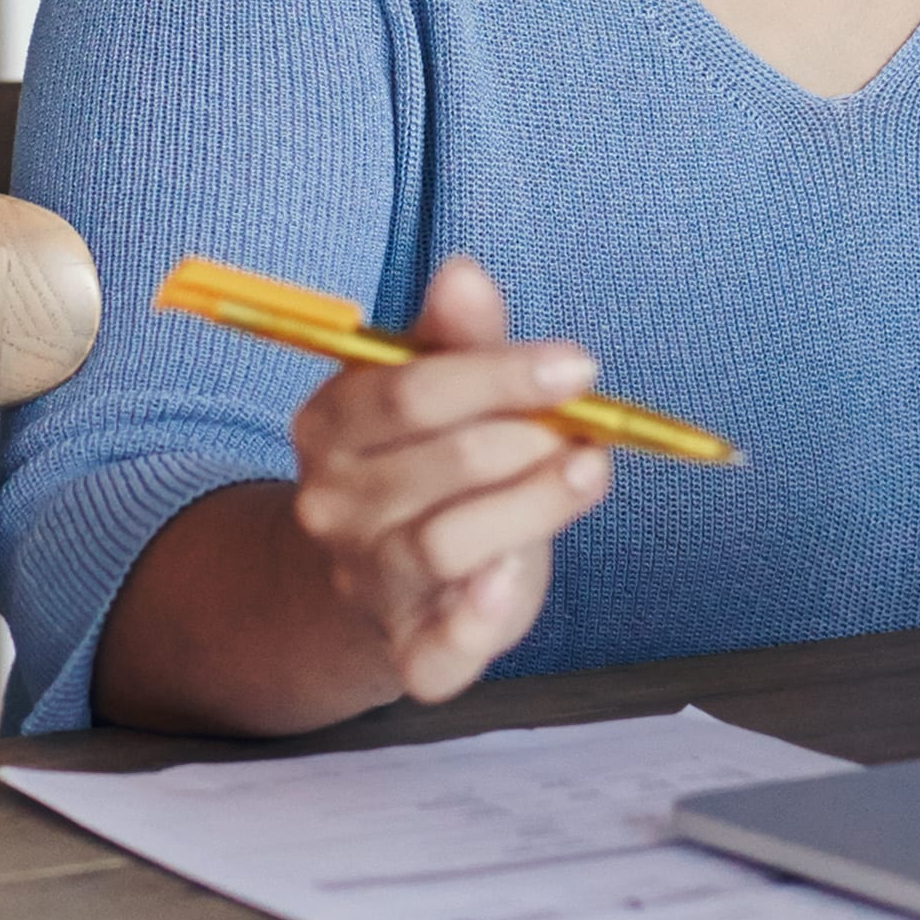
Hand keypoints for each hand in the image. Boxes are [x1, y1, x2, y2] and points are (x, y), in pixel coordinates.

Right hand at [279, 257, 614, 706]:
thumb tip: (465, 272)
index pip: (410, 393)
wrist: (381, 576)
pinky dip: (474, 623)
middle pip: (444, 464)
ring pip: (450, 543)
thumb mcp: (440, 391)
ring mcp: (366, 579)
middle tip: (585, 432)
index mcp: (331, 424)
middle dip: (531, 440)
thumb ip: (457, 337)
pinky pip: (437, 647)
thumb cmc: (427, 464)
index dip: (502, 375)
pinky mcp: (408, 647)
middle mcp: (334, 503)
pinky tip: (507, 586)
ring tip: (589, 475)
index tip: (579, 367)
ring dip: (535, 506)